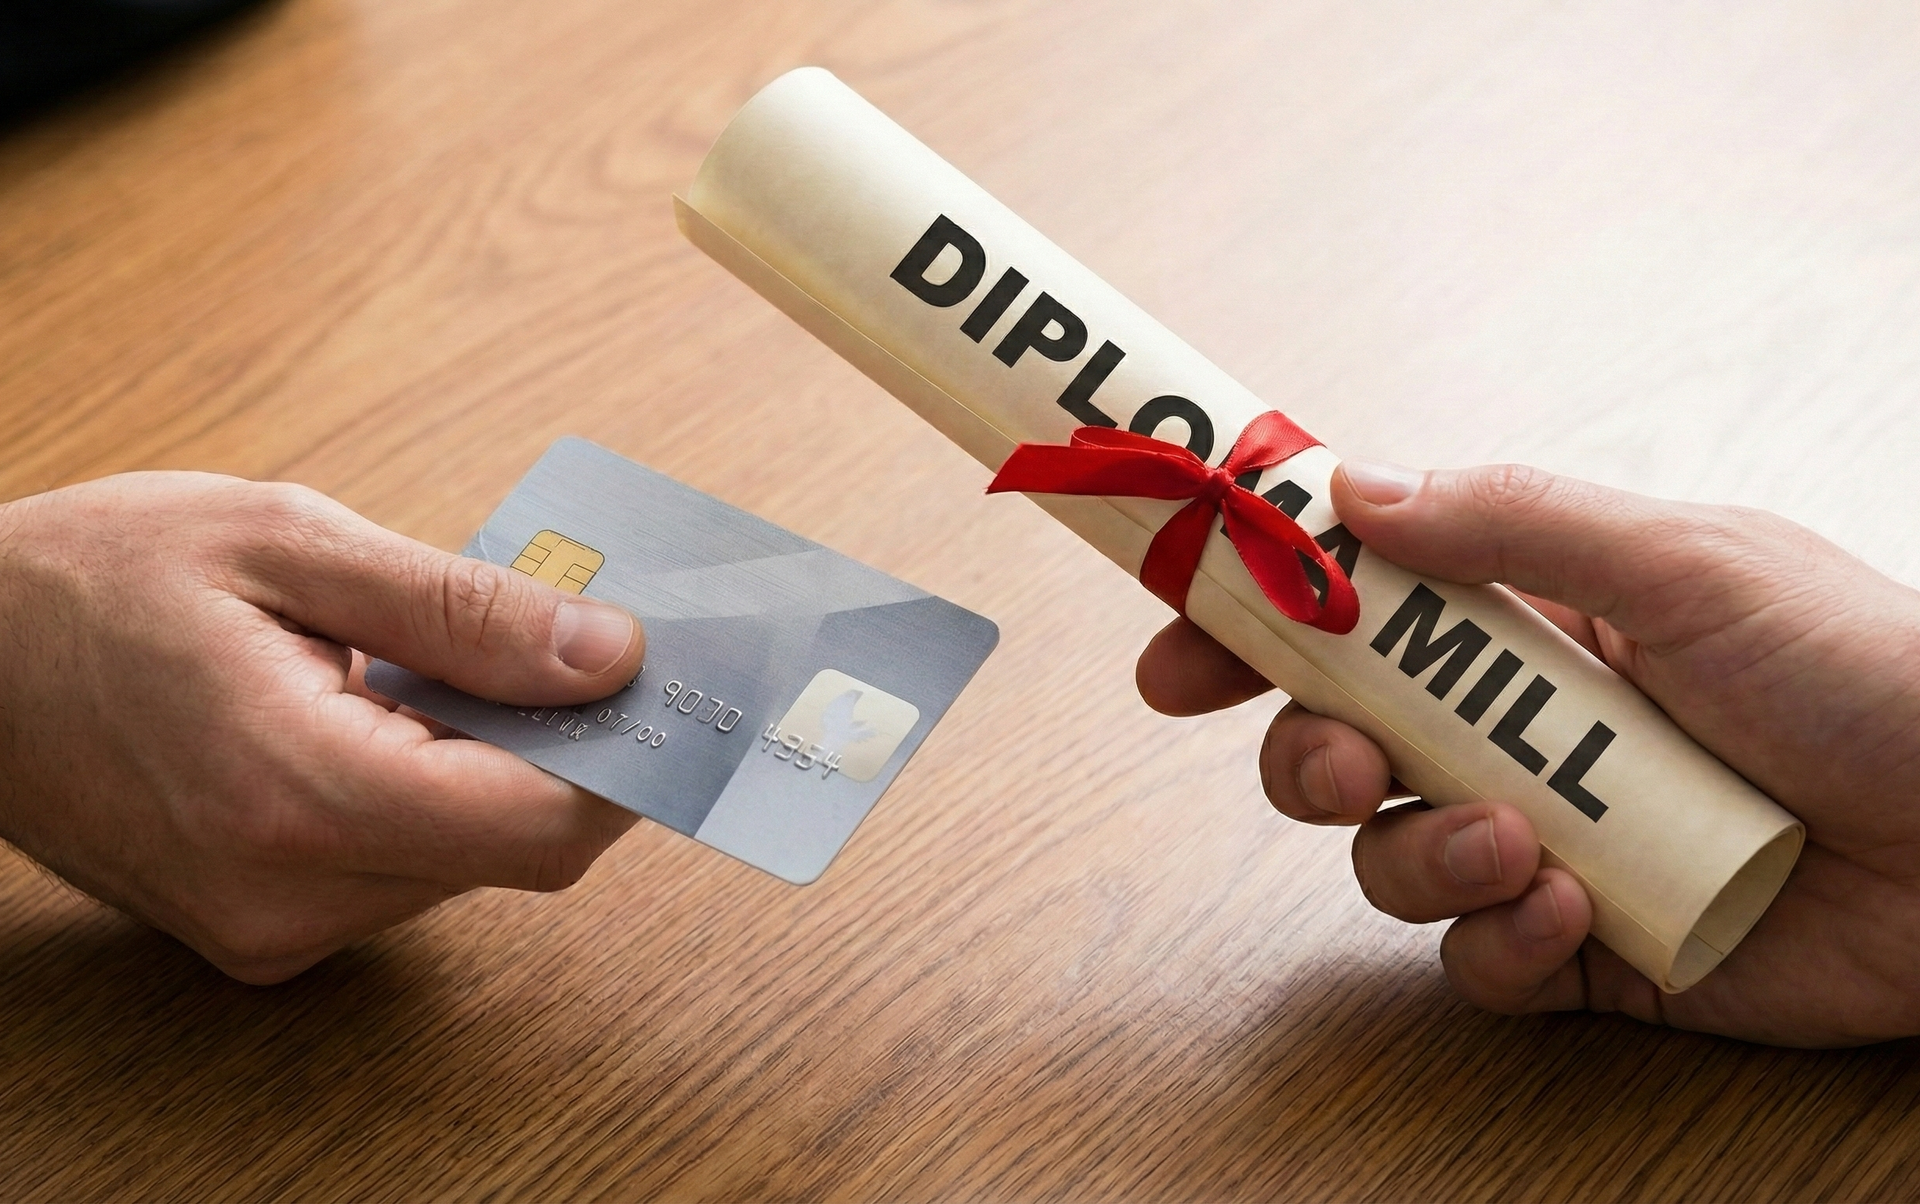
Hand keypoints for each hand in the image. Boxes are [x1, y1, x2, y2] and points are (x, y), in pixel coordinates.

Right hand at [0, 472, 645, 983]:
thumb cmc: (93, 580)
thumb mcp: (288, 544)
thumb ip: (462, 610)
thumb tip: (610, 654)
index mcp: (295, 794)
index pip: (540, 825)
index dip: (630, 758)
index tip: (670, 682)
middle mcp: (288, 896)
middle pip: (518, 849)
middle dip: (573, 749)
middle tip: (581, 645)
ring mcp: (269, 929)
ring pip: (468, 861)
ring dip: (501, 767)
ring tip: (460, 665)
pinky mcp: (259, 929)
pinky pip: (404, 868)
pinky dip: (438, 792)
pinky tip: (399, 713)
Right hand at [1137, 461, 1919, 1046]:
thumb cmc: (1871, 673)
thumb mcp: (1689, 563)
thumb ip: (1515, 521)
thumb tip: (1352, 487)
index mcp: (1532, 620)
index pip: (1353, 608)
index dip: (1251, 621)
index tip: (1176, 641)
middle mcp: (1518, 729)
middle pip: (1335, 738)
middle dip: (1304, 755)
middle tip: (1341, 759)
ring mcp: (1542, 840)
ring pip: (1387, 858)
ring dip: (1416, 853)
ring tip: (1510, 844)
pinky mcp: (1582, 948)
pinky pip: (1475, 958)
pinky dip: (1496, 939)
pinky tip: (1565, 909)